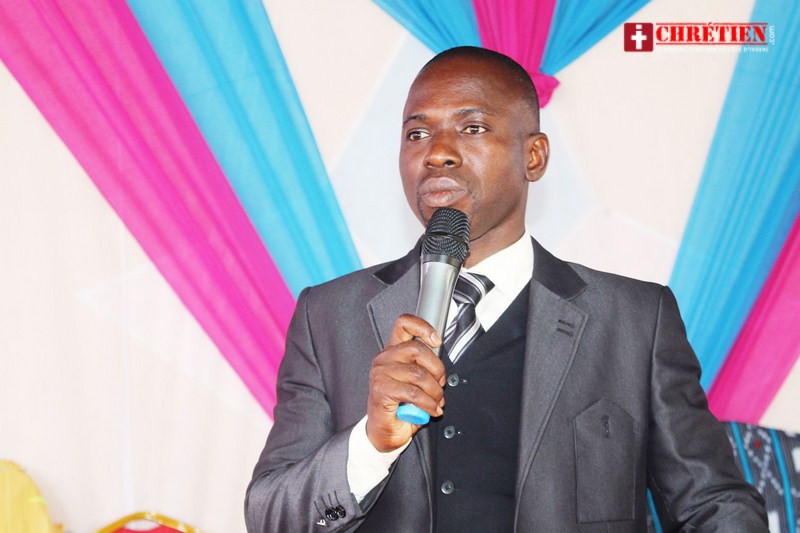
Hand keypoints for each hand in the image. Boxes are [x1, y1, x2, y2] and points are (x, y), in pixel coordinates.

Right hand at [366, 314, 445, 451]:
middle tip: (441, 385)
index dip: (423, 327)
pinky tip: (431, 410)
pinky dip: (428, 403)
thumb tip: (441, 370)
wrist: (383, 432)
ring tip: (436, 402)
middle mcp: (384, 358)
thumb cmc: (399, 406)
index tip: (436, 341)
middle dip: (438, 369)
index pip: (404, 324)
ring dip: (434, 391)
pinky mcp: (381, 389)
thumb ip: (424, 369)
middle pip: (418, 349)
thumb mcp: (415, 382)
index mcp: (393, 351)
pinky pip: (413, 393)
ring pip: (419, 374)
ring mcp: (380, 372)